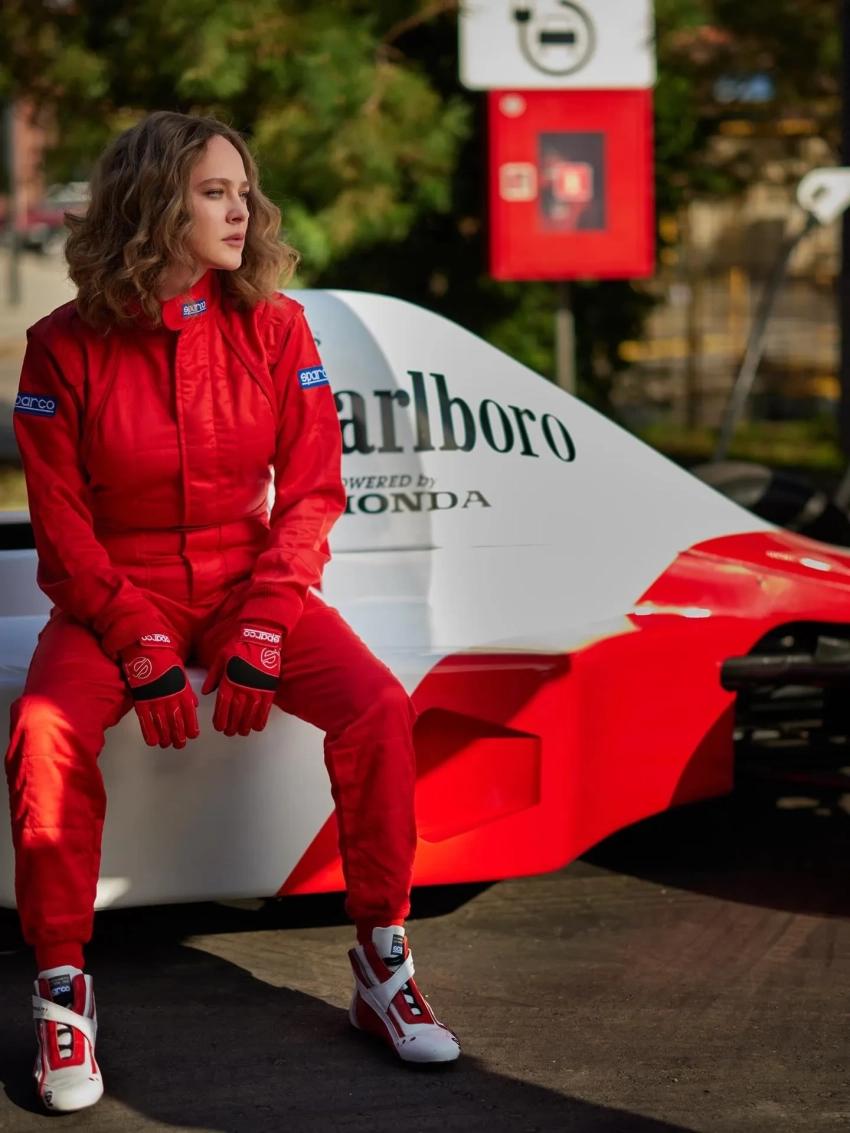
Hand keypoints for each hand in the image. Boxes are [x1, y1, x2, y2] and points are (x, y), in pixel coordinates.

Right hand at [119, 632, 198, 748]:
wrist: (147, 653)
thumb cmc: (166, 661)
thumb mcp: (182, 674)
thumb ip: (187, 691)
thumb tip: (194, 704)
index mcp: (182, 691)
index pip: (189, 714)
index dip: (191, 726)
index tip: (193, 735)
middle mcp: (171, 699)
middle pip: (176, 722)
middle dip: (179, 736)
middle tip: (180, 744)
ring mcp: (156, 701)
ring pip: (162, 724)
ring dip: (166, 737)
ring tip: (167, 745)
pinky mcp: (142, 701)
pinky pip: (146, 721)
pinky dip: (149, 732)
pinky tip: (153, 741)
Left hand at [201, 624, 281, 736]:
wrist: (259, 637)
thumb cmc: (238, 645)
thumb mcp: (220, 658)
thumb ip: (213, 677)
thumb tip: (206, 691)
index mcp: (228, 681)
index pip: (223, 706)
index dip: (220, 719)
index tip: (218, 727)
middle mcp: (242, 688)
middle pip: (236, 712)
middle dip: (232, 725)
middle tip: (229, 733)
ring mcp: (256, 688)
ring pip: (250, 713)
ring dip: (245, 724)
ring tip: (242, 732)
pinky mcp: (268, 687)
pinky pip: (265, 707)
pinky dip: (261, 718)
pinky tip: (258, 726)